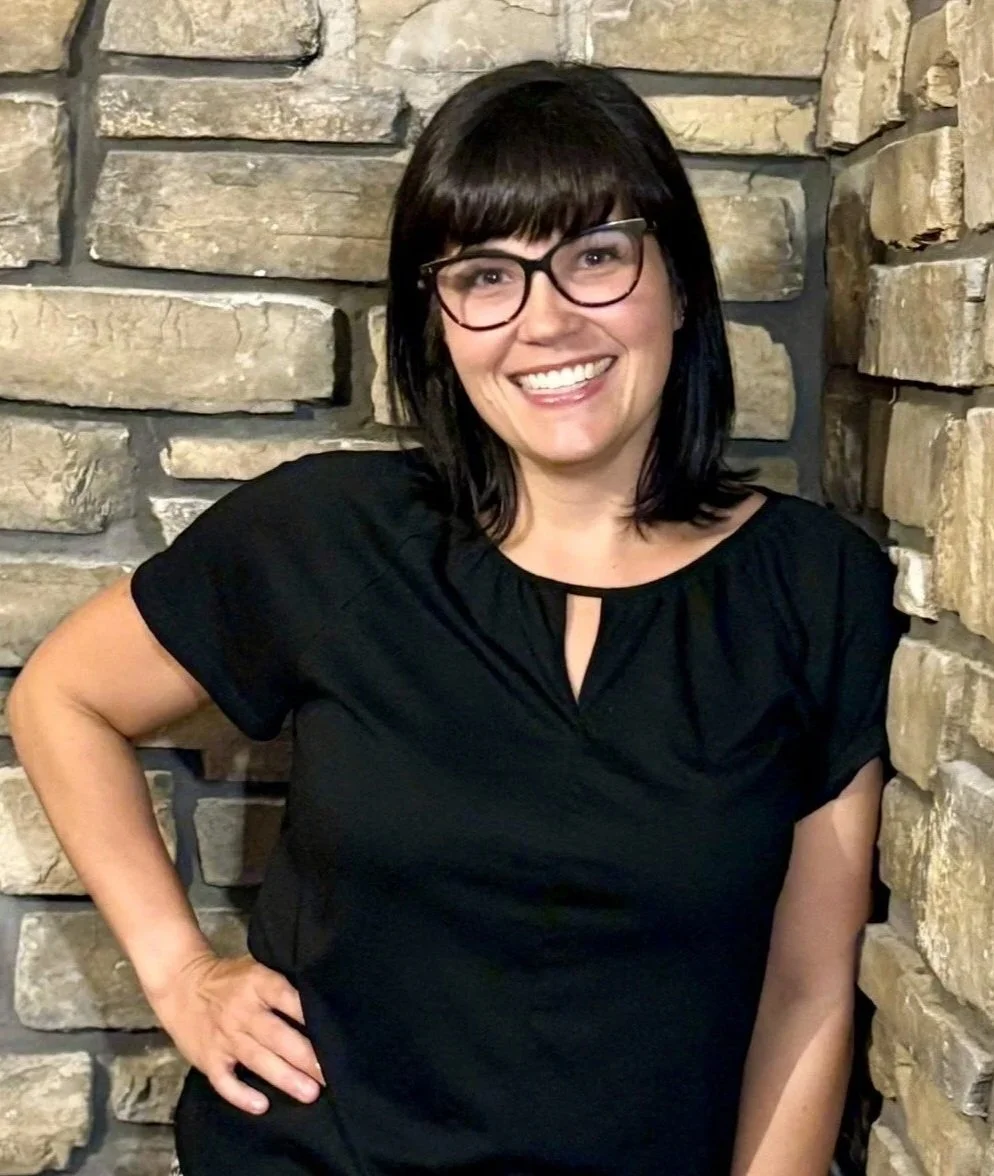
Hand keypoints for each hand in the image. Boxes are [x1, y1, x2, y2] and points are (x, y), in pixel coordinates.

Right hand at [148, 950, 325, 1114]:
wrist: (181, 983)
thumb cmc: (230, 978)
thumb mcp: (257, 969)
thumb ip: (282, 986)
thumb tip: (320, 1005)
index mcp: (258, 983)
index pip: (287, 998)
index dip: (309, 1015)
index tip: (333, 1034)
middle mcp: (243, 1010)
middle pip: (277, 1035)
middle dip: (305, 1057)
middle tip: (329, 1075)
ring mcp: (225, 1036)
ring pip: (258, 1059)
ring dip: (284, 1077)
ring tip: (309, 1093)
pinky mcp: (208, 1058)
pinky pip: (225, 1080)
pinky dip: (241, 1095)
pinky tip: (262, 1106)